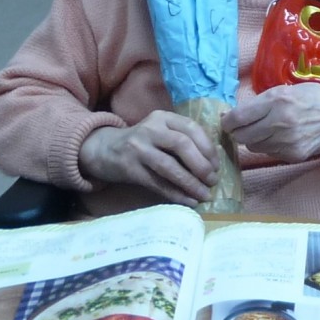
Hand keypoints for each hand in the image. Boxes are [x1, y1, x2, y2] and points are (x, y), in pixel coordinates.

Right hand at [78, 110, 219, 206]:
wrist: (103, 149)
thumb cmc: (141, 142)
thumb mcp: (160, 131)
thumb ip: (181, 138)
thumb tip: (212, 162)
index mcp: (163, 117)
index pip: (191, 128)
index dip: (207, 148)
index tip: (216, 165)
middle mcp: (151, 129)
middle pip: (182, 145)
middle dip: (201, 165)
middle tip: (212, 181)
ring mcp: (138, 148)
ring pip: (169, 166)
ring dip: (190, 183)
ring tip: (204, 195)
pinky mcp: (130, 168)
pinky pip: (157, 183)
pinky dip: (175, 194)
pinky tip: (188, 201)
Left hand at [221, 84, 319, 161]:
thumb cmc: (311, 98)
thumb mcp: (285, 90)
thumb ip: (260, 102)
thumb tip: (233, 114)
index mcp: (277, 100)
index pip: (239, 117)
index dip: (227, 121)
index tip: (226, 120)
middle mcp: (280, 122)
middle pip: (242, 136)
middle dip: (236, 132)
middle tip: (238, 127)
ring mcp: (287, 142)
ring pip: (252, 146)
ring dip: (252, 139)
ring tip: (262, 129)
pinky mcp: (292, 155)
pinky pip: (268, 153)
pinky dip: (267, 146)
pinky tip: (277, 136)